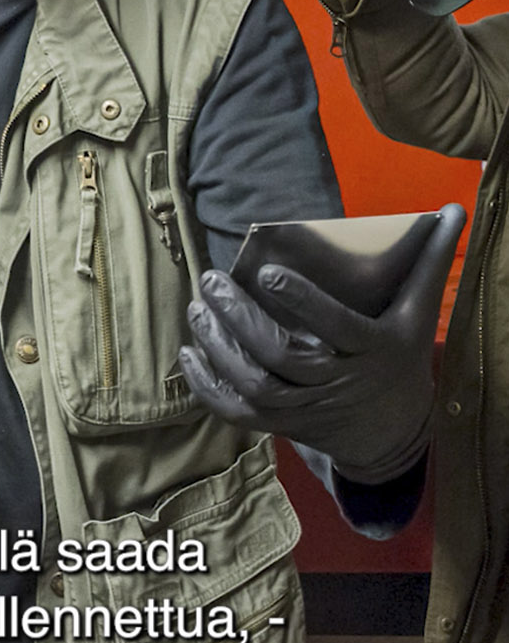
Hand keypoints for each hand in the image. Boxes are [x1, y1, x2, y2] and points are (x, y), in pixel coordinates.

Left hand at [180, 203, 467, 482]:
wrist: (392, 434)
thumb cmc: (399, 360)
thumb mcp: (418, 313)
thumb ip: (428, 262)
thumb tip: (453, 208)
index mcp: (372, 351)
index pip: (336, 326)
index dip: (302, 302)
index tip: (266, 271)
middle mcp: (338, 382)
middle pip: (282, 356)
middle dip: (241, 319)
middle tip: (210, 281)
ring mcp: (306, 408)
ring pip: (256, 385)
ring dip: (220, 348)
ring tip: (197, 308)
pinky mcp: (281, 425)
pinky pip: (238, 412)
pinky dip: (209, 387)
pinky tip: (189, 353)